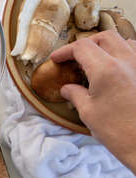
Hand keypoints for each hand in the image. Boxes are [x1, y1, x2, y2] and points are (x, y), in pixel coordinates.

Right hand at [51, 30, 135, 172]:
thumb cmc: (118, 131)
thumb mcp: (88, 113)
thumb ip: (76, 95)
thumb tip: (67, 89)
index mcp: (106, 70)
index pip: (82, 47)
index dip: (66, 51)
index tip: (57, 58)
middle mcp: (127, 61)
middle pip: (104, 38)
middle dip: (86, 44)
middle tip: (74, 57)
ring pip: (124, 41)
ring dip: (106, 46)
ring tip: (96, 60)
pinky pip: (135, 53)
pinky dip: (123, 54)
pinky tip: (116, 68)